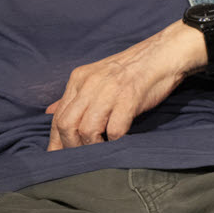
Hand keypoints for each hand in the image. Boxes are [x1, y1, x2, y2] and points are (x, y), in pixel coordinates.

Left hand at [45, 23, 201, 148]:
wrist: (162, 55)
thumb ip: (74, 96)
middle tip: (81, 157)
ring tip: (100, 150)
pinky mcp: (129, 99)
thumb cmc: (131, 71)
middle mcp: (90, 84)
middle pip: (67, 124)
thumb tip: (50, 111)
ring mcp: (109, 91)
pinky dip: (114, 142)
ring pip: (87, 129)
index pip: (58, 115)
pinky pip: (114, 130)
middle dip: (71, 146)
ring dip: (92, 146)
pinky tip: (118, 143)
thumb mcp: (96, 78)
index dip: (56, 139)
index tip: (58, 156)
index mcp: (79, 78)